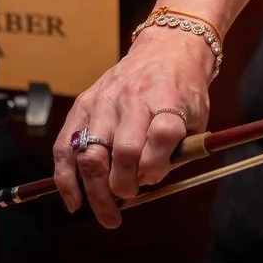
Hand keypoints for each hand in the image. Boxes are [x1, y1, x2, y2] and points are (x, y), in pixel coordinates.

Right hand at [51, 25, 213, 225]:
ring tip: (106, 213)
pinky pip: (65, 147)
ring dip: (95, 191)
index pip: (162, 136)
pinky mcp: (83, 104)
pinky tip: (74, 200)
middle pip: (123, 151)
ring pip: (90, 154)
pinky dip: (66, 178)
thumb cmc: (182, 88)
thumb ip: (179, 149)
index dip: (157, 166)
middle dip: (124, 187)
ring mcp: (104, 102)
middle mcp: (133, 100)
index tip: (154, 178)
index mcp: (167, 99)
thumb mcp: (197, 115)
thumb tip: (149, 183)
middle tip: (128, 204)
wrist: (165, 49)